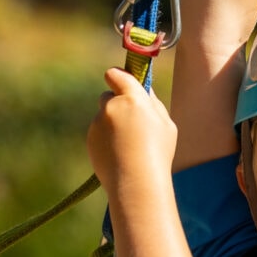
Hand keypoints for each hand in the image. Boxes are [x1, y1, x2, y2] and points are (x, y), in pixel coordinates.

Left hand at [88, 68, 177, 190]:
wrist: (135, 182)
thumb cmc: (158, 152)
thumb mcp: (166, 124)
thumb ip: (152, 103)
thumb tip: (142, 91)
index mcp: (132, 99)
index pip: (116, 75)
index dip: (118, 78)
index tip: (122, 83)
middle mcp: (110, 107)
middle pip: (108, 96)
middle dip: (117, 103)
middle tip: (133, 122)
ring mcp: (97, 123)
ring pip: (104, 116)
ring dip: (113, 124)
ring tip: (129, 145)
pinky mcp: (90, 139)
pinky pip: (98, 132)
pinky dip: (106, 139)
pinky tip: (120, 154)